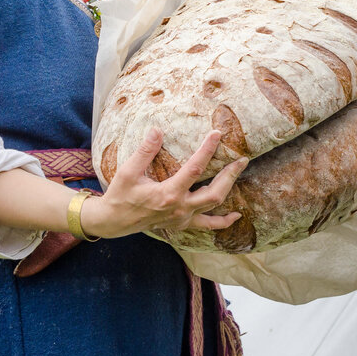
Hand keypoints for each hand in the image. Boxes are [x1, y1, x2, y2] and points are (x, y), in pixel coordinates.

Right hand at [79, 128, 247, 238]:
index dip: (207, 150)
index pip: (194, 169)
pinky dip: (223, 222)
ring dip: (229, 187)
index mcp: (167, 194)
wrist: (114, 221)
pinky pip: (208, 225)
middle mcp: (179, 208)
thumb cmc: (121, 195)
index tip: (217, 134)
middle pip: (214, 192)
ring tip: (239, 170)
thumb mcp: (127, 172)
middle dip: (230, 174)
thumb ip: (144, 152)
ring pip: (214, 205)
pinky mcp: (183, 223)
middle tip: (242, 158)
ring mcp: (183, 218)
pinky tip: (236, 216)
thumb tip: (157, 130)